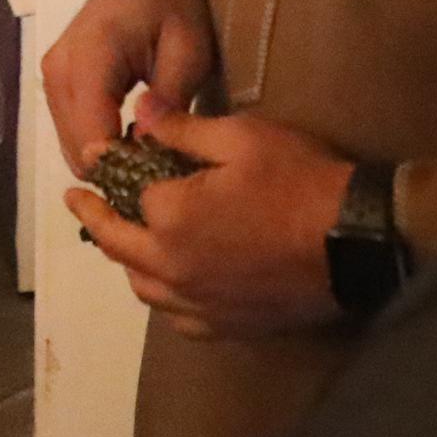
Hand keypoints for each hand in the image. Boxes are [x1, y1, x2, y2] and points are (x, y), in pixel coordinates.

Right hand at [40, 0, 216, 177]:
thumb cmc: (172, 6)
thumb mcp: (188, 48)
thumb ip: (170, 95)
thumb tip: (147, 139)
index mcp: (92, 57)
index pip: (93, 134)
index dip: (125, 166)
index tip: (162, 176)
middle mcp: (59, 71)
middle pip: (78, 148)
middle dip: (117, 169)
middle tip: (160, 170)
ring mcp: (51, 77)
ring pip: (71, 146)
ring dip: (107, 159)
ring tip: (148, 156)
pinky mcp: (54, 83)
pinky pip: (71, 131)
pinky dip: (97, 144)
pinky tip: (130, 141)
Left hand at [62, 104, 355, 340]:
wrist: (355, 242)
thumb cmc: (298, 180)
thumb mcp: (240, 137)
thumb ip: (181, 128)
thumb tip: (137, 111)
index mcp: (170, 219)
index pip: (127, 194)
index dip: (116, 171)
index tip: (100, 158)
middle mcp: (172, 268)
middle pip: (119, 246)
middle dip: (95, 219)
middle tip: (80, 203)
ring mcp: (198, 303)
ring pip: (142, 287)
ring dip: (127, 260)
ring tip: (124, 240)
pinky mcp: (225, 326)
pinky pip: (176, 316)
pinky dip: (162, 296)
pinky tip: (168, 282)